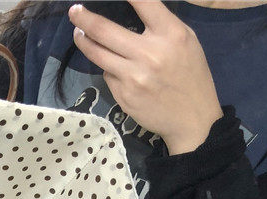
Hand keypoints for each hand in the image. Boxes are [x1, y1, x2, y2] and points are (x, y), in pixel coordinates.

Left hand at [69, 0, 223, 154]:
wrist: (192, 118)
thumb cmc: (190, 75)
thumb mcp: (186, 41)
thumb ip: (160, 26)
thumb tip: (129, 14)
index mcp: (171, 34)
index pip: (143, 2)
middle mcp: (149, 54)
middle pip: (105, 31)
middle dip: (84, 19)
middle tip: (74, 12)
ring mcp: (133, 77)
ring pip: (98, 54)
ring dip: (84, 41)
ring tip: (79, 34)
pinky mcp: (123, 96)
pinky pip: (107, 75)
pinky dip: (108, 67)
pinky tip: (114, 66)